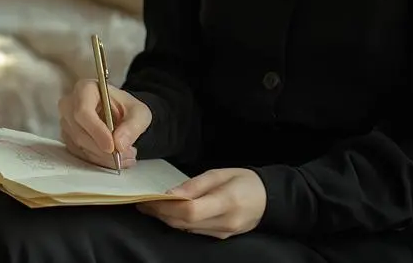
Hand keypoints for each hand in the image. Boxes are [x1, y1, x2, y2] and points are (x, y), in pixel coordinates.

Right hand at [58, 79, 151, 169]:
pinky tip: (113, 159)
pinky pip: (78, 154)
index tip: (112, 147)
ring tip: (125, 157)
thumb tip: (119, 144)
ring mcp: (66, 122)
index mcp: (85, 89)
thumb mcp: (139, 113)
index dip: (96, 131)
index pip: (83, 111)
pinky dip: (97, 160)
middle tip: (125, 155)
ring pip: (79, 145)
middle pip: (79, 132)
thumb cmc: (126, 108)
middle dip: (102, 149)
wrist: (120, 115)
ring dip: (102, 157)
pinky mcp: (67, 137)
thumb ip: (133, 126)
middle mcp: (70, 104)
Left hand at [136, 168, 266, 238]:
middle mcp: (223, 223)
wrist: (268, 199)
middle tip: (143, 202)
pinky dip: (178, 222)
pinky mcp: (219, 238)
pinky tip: (170, 213)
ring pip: (185, 230)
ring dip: (166, 219)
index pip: (190, 211)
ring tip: (151, 206)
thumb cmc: (245, 180)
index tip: (149, 198)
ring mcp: (221, 234)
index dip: (166, 206)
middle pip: (183, 223)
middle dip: (160, 214)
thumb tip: (171, 193)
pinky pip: (193, 232)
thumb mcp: (221, 174)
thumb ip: (196, 185)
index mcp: (226, 202)